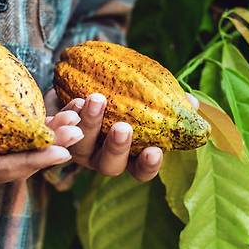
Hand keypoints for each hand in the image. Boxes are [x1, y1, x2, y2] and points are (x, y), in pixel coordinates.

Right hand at [0, 81, 83, 182]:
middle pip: (21, 159)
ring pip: (23, 143)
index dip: (34, 162)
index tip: (62, 151)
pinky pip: (19, 127)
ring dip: (51, 132)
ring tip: (76, 117)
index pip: (4, 170)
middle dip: (50, 147)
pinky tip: (60, 108)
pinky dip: (40, 120)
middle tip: (78, 131)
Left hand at [44, 89, 198, 182]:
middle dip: (117, 147)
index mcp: (128, 155)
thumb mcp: (145, 95)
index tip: (156, 150)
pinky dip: (66, 115)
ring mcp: (76, 148)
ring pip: (81, 148)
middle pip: (110, 165)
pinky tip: (75, 98)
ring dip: (89, 126)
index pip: (140, 170)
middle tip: (122, 127)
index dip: (148, 165)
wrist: (77, 78)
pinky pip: (58, 131)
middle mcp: (101, 157)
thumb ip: (166, 102)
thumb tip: (193, 103)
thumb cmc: (121, 93)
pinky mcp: (55, 133)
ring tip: (96, 99)